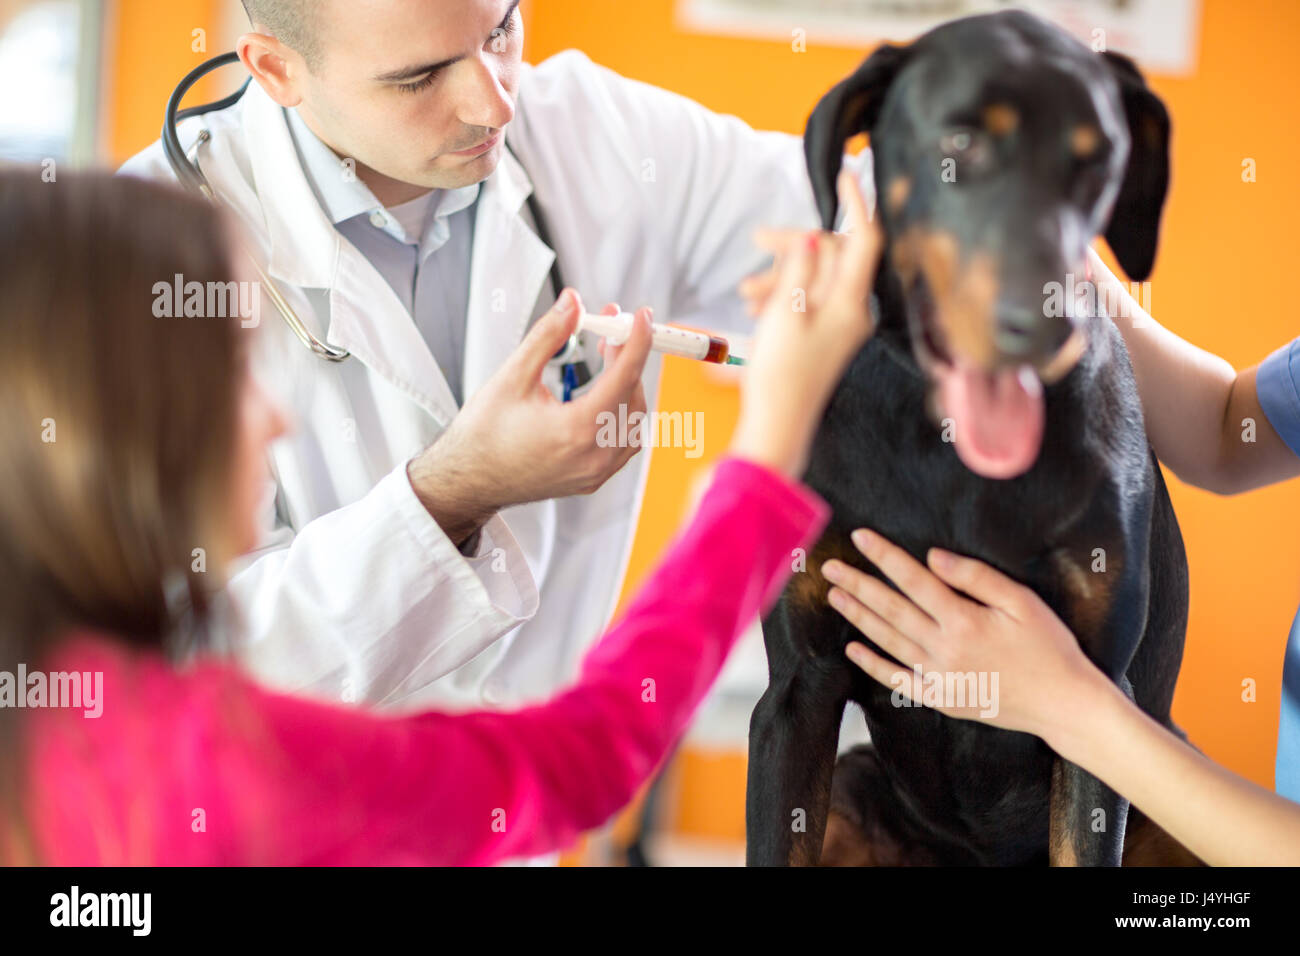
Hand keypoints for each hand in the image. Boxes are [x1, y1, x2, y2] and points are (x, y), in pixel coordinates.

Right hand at [408, 289, 652, 544]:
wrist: (469, 479)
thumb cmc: (484, 434)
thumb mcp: (512, 376)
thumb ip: (548, 336)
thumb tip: (572, 304)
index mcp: (575, 430)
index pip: (624, 376)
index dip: (638, 341)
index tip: (643, 318)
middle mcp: (592, 456)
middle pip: (632, 396)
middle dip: (627, 359)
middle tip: (609, 332)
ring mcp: (595, 472)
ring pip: (633, 421)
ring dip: (627, 387)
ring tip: (606, 360)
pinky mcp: (592, 479)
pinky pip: (624, 444)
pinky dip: (622, 415)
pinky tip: (605, 396)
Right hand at [729, 170, 882, 476]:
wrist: (777, 424)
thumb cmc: (780, 375)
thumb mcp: (784, 313)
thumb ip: (799, 269)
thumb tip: (812, 237)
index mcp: (850, 302)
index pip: (864, 239)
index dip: (855, 204)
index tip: (843, 176)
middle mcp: (853, 311)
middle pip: (831, 256)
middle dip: (794, 247)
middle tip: (758, 242)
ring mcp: (840, 324)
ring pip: (814, 278)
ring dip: (780, 275)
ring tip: (747, 294)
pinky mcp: (825, 336)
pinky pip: (808, 300)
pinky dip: (783, 295)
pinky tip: (756, 307)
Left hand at [822, 527, 1109, 741]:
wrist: (1063, 704)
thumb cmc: (1049, 647)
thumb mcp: (1022, 602)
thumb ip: (976, 577)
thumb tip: (933, 557)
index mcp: (964, 620)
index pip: (913, 580)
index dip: (884, 556)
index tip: (859, 538)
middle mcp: (944, 649)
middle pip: (891, 609)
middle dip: (858, 584)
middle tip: (830, 566)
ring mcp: (939, 677)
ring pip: (888, 641)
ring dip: (859, 617)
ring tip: (834, 596)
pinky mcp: (941, 699)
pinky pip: (897, 680)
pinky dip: (873, 664)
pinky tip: (852, 648)